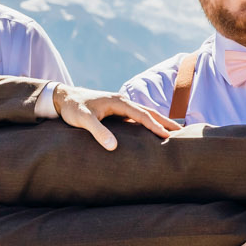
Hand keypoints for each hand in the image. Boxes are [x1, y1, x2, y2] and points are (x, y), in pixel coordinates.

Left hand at [52, 87, 180, 149]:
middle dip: (165, 121)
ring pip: (144, 114)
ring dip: (159, 121)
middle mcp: (122, 101)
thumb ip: (98, 132)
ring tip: (173, 132)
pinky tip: (153, 131)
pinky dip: (148, 123)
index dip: (154, 126)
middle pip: (148, 112)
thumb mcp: (83, 120)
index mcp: (118, 102)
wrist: (63, 98)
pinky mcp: (116, 111)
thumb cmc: (72, 108)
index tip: (167, 136)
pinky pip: (136, 117)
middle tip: (182, 132)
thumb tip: (113, 147)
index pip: (141, 115)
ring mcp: (120, 106)